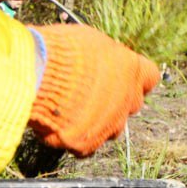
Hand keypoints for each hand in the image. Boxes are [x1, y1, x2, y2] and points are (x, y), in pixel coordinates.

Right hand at [27, 24, 159, 155]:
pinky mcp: (88, 143)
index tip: (119, 77)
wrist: (36, 76)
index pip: (150, 78)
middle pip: (131, 105)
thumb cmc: (60, 50)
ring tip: (71, 112)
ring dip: (98, 123)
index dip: (134, 79)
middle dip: (116, 102)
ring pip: (112, 128)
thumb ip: (104, 57)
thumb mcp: (89, 41)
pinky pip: (87, 146)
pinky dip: (76, 139)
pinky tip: (59, 128)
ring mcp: (111, 124)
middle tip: (90, 95)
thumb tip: (102, 61)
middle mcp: (128, 98)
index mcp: (132, 69)